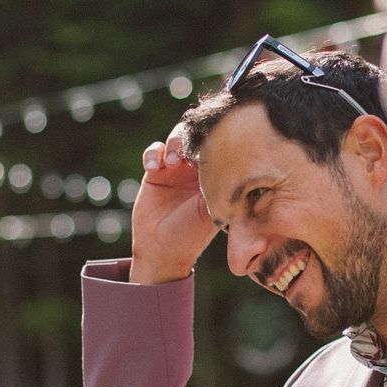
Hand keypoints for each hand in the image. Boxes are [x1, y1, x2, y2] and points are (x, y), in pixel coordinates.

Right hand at [128, 124, 216, 283]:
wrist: (162, 250)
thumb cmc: (192, 235)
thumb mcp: (212, 211)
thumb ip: (220, 187)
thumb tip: (234, 163)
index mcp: (216, 175)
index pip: (219, 146)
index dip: (216, 139)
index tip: (211, 146)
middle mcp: (197, 169)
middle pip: (197, 136)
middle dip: (192, 137)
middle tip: (188, 152)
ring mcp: (175, 168)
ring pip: (176, 138)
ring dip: (173, 142)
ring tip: (171, 161)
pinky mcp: (155, 172)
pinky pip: (154, 151)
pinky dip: (153, 153)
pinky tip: (153, 167)